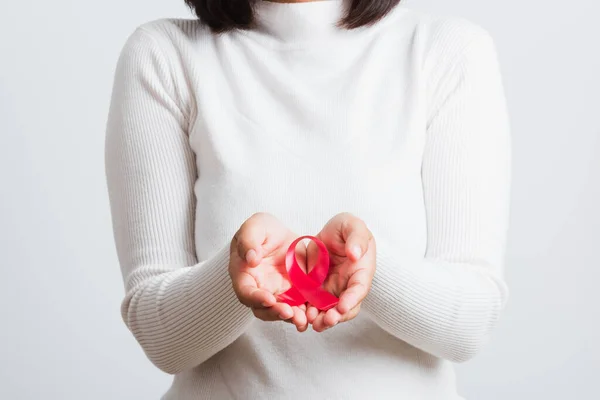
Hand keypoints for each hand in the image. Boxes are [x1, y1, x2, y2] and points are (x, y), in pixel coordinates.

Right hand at [229, 212, 308, 331]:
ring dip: (291, 317)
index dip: (255, 298)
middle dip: (275, 313)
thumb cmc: (261, 230)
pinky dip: (304, 312)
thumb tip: (251, 259)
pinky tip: (312, 314)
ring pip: (280, 311)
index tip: (269, 299)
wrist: (279, 235)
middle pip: (263, 308)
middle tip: (289, 313)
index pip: (245, 291)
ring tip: (302, 319)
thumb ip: (248, 240)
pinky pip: (298, 306)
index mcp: (244, 275)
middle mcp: (259, 289)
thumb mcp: (254, 226)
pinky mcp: (293, 293)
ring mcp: (277, 293)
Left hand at [306, 213, 375, 331]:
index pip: (359, 289)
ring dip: (322, 320)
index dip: (352, 299)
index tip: (342, 306)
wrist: (329, 233)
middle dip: (336, 317)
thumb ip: (357, 238)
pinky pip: (312, 305)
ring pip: (329, 310)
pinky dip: (308, 313)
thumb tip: (356, 254)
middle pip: (345, 307)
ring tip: (312, 322)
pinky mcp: (316, 290)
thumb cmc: (346, 228)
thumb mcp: (353, 225)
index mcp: (361, 271)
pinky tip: (300, 316)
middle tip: (326, 321)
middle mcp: (348, 285)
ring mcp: (332, 289)